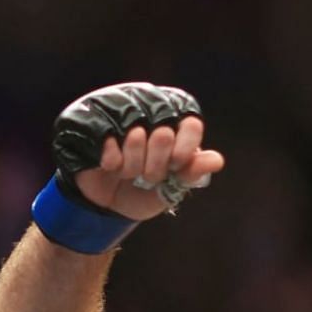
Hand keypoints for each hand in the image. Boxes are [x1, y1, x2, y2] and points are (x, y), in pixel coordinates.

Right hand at [73, 116, 225, 222]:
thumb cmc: (141, 190)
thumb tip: (217, 161)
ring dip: (131, 166)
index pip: (191, 124)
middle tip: (147, 176)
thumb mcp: (170, 188)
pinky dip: (112, 162)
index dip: (185, 149)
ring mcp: (121, 112)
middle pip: (164, 134)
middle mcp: (150, 107)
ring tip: (126, 172)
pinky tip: (109, 166)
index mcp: (175, 119)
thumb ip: (191, 172)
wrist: (103, 203)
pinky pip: (109, 142)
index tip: (176, 166)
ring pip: (135, 137)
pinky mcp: (95, 121)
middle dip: (156, 167)